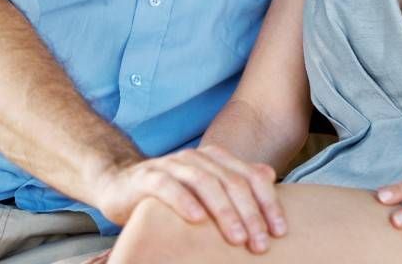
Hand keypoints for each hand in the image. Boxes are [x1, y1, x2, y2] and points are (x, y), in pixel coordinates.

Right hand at [92, 146, 285, 252]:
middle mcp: (198, 158)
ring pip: (205, 183)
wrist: (122, 183)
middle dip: (250, 214)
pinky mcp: (148, 177)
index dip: (268, 203)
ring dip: (224, 211)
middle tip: (260, 242)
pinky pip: (168, 186)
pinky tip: (197, 219)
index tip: (280, 231)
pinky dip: (184, 201)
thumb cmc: (171, 191)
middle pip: (232, 182)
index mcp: (216, 159)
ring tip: (237, 237)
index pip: (251, 177)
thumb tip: (269, 175)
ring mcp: (172, 165)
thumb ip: (235, 180)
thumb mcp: (206, 187)